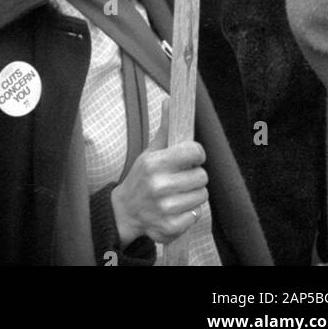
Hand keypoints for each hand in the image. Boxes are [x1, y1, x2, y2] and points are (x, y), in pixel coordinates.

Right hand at [111, 104, 208, 245]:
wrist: (125, 212)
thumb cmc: (142, 177)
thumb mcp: (150, 152)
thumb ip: (165, 129)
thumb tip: (170, 101)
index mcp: (154, 163)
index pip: (193, 152)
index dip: (197, 153)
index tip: (192, 156)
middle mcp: (159, 185)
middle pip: (202, 176)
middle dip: (195, 175)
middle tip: (183, 177)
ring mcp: (165, 208)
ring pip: (202, 196)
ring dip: (194, 194)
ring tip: (180, 193)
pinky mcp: (170, 227)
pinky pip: (196, 215)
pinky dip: (190, 213)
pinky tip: (177, 208)